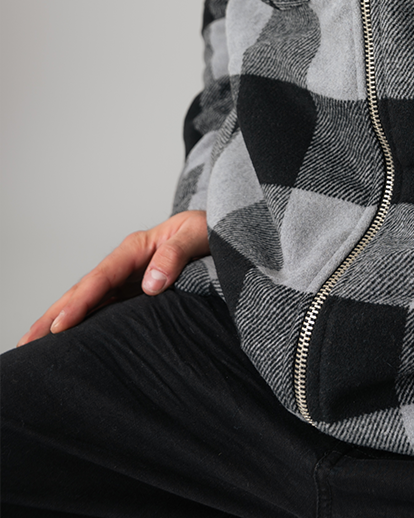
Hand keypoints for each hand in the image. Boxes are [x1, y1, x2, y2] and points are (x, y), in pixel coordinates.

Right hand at [16, 210, 208, 345]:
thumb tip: (151, 285)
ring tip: (34, 348)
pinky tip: (71, 344)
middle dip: (53, 316)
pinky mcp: (134, 295)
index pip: (101, 277)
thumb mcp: (196, 235)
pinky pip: (105, 312)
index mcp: (136, 248)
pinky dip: (84, 327)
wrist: (222, 231)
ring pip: (88, 304)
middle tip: (26, 343)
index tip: (60, 325)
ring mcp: (127, 281)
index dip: (80, 302)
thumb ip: (175, 256)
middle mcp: (126, 266)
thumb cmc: (209, 230)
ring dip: (61, 323)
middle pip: (83, 291)